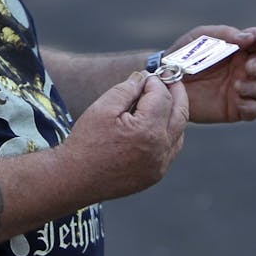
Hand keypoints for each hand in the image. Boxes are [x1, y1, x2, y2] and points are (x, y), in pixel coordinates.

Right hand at [63, 71, 188, 201]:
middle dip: (177, 93)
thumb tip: (142, 78)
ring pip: (179, 132)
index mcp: (147, 130)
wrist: (75, 178)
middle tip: (171, 79)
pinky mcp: (155, 175)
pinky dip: (169, 133)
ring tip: (163, 101)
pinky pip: (171, 149)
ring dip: (174, 114)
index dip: (154, 82)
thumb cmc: (86, 143)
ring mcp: (159, 165)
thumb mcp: (102, 108)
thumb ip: (126, 89)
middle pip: (180, 113)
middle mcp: (160, 149)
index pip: (162, 96)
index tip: (145, 77)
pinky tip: (156, 125)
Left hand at [166, 25, 255, 123]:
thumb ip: (224, 34)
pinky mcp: (236, 108)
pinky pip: (255, 110)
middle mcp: (245, 67)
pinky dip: (252, 107)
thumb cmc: (183, 55)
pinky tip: (239, 101)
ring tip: (236, 86)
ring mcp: (242, 88)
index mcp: (240, 47)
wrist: (167, 83)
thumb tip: (248, 38)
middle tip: (248, 68)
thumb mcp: (199, 38)